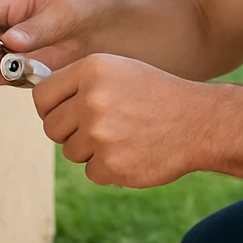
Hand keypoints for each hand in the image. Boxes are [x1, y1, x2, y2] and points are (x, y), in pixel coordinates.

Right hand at [0, 0, 109, 84]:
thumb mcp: (61, 14)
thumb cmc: (82, 8)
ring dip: (0, 71)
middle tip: (8, 63)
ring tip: (25, 68)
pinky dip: (12, 79)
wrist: (103, 26)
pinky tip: (30, 74)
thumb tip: (8, 40)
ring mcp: (8, 42)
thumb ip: (34, 29)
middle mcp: (3, 21)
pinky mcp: (17, 60)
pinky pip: (3, 74)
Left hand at [35, 53, 212, 187]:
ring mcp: (101, 135)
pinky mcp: (112, 165)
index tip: (62, 113)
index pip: (42, 96)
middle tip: (99, 128)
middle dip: (70, 132)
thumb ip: (80, 82)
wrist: (200, 122)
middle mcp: (92, 100)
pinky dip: (109, 168)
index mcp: (92, 70)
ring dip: (92, 150)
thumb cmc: (157, 95)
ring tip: (124, 136)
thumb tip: (43, 104)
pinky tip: (133, 151)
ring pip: (71, 152)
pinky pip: (91, 172)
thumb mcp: (119, 71)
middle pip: (51, 128)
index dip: (50, 108)